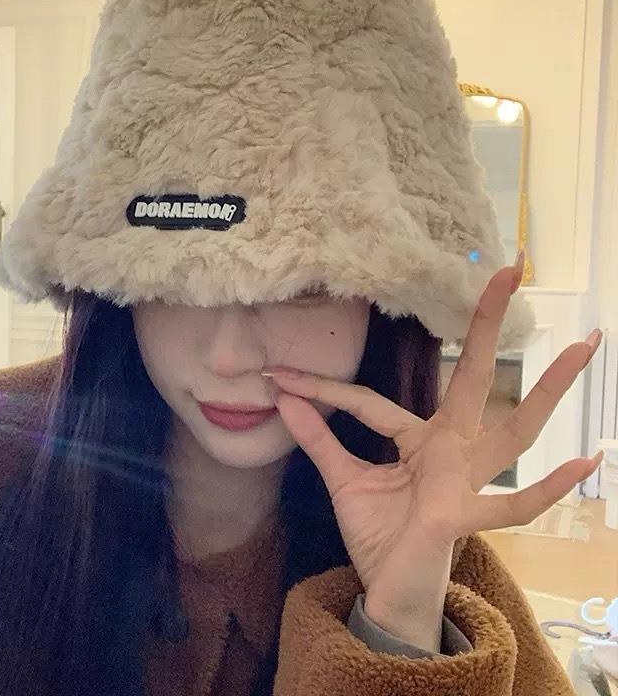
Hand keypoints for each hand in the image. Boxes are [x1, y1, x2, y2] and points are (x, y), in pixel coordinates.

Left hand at [264, 260, 602, 648]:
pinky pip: (514, 504)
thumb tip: (282, 398)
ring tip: (585, 344)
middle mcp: (451, 449)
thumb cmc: (379, 533)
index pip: (367, 400)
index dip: (320, 389)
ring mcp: (465, 478)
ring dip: (549, 389)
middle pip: (471, 379)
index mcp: (421, 439)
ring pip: (515, 430)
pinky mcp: (463, 513)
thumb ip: (318, 439)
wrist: (390, 591)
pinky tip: (586, 460)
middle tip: (508, 271)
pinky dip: (548, 487)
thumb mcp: (343, 479)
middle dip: (486, 326)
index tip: (276, 376)